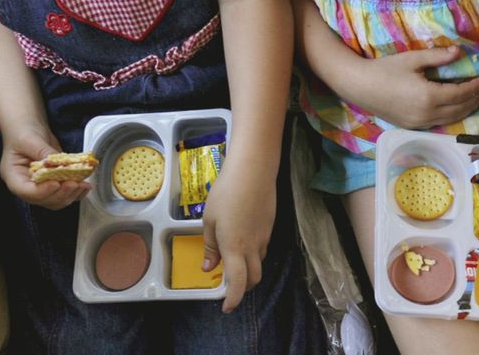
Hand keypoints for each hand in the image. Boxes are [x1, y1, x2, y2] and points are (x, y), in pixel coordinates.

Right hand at [0, 123, 90, 209]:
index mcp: (14, 176)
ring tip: (83, 185)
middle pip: (43, 199)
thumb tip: (59, 163)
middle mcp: (27, 185)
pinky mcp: (54, 183)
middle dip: (60, 194)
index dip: (42, 191)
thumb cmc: (23, 132)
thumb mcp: (30, 140)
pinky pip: (65, 194)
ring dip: (71, 195)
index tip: (56, 183)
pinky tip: (85, 186)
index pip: (26, 191)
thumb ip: (43, 153)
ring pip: (56, 200)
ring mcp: (41, 186)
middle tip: (74, 183)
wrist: (30, 127)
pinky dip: (76, 193)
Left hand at [201, 156, 275, 312]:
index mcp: (234, 248)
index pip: (239, 284)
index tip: (226, 307)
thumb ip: (210, 246)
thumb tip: (209, 267)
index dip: (234, 300)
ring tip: (234, 260)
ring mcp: (264, 236)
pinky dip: (254, 253)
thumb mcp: (209, 220)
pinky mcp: (270, 226)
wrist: (253, 172)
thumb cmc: (226, 193)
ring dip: (249, 269)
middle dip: (243, 288)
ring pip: (260, 262)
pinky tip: (243, 238)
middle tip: (230, 286)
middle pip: (254, 278)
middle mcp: (253, 247)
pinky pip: (263, 247)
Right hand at [345, 46, 478, 128]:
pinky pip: (439, 123)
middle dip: (474, 99)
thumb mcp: (412, 59)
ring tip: (474, 99)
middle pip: (459, 109)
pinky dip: (451, 115)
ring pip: (451, 119)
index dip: (474, 87)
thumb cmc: (385, 69)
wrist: (360, 86)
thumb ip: (437, 56)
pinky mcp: (412, 126)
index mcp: (429, 97)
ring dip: (465, 109)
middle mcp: (427, 114)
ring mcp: (419, 123)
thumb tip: (459, 52)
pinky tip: (455, 107)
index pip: (460, 94)